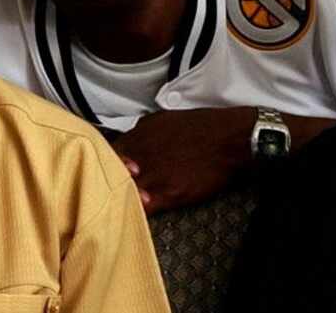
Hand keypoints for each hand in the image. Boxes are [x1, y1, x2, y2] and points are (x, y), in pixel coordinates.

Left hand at [111, 108, 254, 215]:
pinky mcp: (170, 193)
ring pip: (123, 192)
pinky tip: (133, 215)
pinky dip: (135, 212)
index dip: (104, 163)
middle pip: (110, 173)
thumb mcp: (165, 118)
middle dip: (106, 181)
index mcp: (139, 134)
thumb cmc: (203, 128)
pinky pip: (143, 208)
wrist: (230, 140)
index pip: (107, 152)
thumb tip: (131, 140)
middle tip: (106, 190)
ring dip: (120, 199)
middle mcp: (142, 153)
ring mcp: (154, 174)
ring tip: (117, 206)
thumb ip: (143, 131)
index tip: (105, 171)